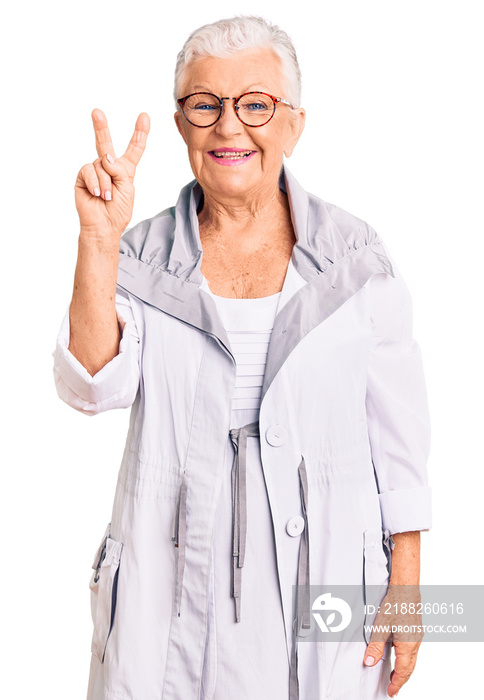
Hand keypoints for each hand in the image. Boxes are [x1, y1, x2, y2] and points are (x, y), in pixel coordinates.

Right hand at [74, 108, 149, 237]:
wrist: (103, 226)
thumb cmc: (118, 210)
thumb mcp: (127, 188)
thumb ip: (120, 170)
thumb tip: (105, 156)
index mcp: (125, 170)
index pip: (134, 149)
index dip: (139, 134)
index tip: (144, 117)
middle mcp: (108, 167)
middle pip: (105, 144)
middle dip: (100, 127)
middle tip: (96, 112)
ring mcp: (95, 171)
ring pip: (101, 164)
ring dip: (106, 182)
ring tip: (107, 196)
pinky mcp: (82, 177)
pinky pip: (89, 170)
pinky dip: (96, 183)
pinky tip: (98, 194)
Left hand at [363, 585, 423, 697]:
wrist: (406, 588)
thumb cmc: (395, 603)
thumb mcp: (381, 626)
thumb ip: (376, 646)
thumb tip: (369, 662)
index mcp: (407, 645)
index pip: (403, 672)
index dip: (396, 683)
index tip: (391, 692)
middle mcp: (415, 643)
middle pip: (410, 669)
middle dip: (401, 680)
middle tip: (393, 688)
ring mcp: (417, 637)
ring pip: (412, 660)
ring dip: (404, 670)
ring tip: (395, 676)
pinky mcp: (416, 630)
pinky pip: (413, 651)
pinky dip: (407, 660)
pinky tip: (399, 657)